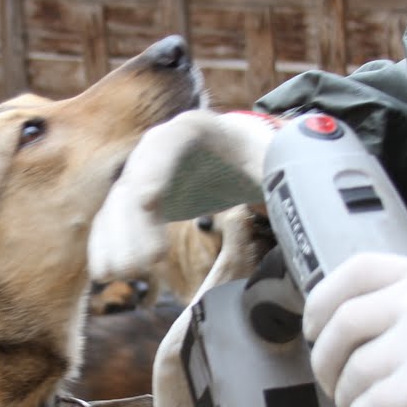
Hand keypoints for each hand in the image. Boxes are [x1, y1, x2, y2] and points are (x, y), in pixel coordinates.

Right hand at [89, 109, 279, 282]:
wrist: (239, 157)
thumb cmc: (260, 159)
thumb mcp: (275, 162)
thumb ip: (283, 173)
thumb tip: (301, 195)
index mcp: (193, 131)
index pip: (165, 146)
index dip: (153, 174)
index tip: (147, 204)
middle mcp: (158, 149)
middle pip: (133, 181)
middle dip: (130, 223)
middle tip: (142, 265)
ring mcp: (142, 172)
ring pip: (116, 203)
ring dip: (112, 239)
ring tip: (118, 275)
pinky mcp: (135, 198)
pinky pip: (113, 219)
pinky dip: (106, 244)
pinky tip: (105, 272)